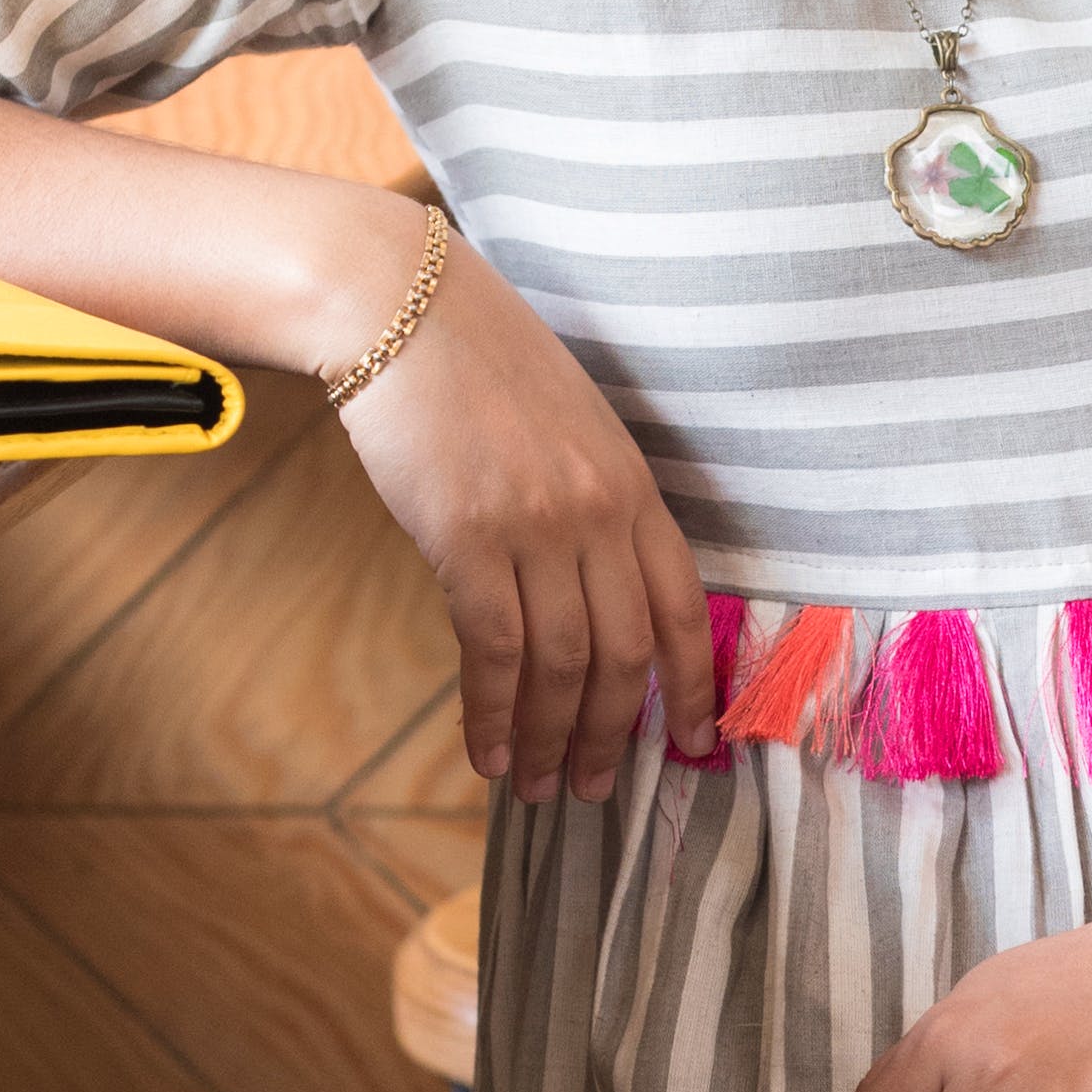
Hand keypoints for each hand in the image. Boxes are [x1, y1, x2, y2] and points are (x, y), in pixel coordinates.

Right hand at [331, 240, 719, 802]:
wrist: (397, 303)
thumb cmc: (471, 361)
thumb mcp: (563, 424)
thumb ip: (586, 500)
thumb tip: (583, 583)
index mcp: (631, 483)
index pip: (682, 604)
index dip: (693, 683)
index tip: (694, 742)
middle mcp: (598, 510)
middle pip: (626, 652)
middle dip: (615, 733)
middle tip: (598, 787)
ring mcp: (537, 526)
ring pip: (563, 666)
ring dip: (551, 739)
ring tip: (539, 787)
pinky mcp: (467, 539)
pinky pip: (494, 652)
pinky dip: (492, 713)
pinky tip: (487, 754)